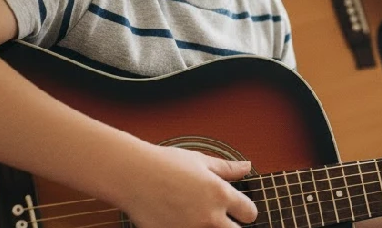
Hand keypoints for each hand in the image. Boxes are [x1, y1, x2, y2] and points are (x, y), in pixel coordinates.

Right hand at [119, 144, 257, 227]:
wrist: (131, 175)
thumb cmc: (164, 164)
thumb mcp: (200, 161)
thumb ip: (227, 169)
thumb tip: (247, 167)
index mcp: (220, 194)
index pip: (249, 213)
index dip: (246, 211)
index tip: (239, 210)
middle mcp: (209, 217)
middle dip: (232, 226)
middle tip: (223, 220)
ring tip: (200, 219)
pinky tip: (182, 222)